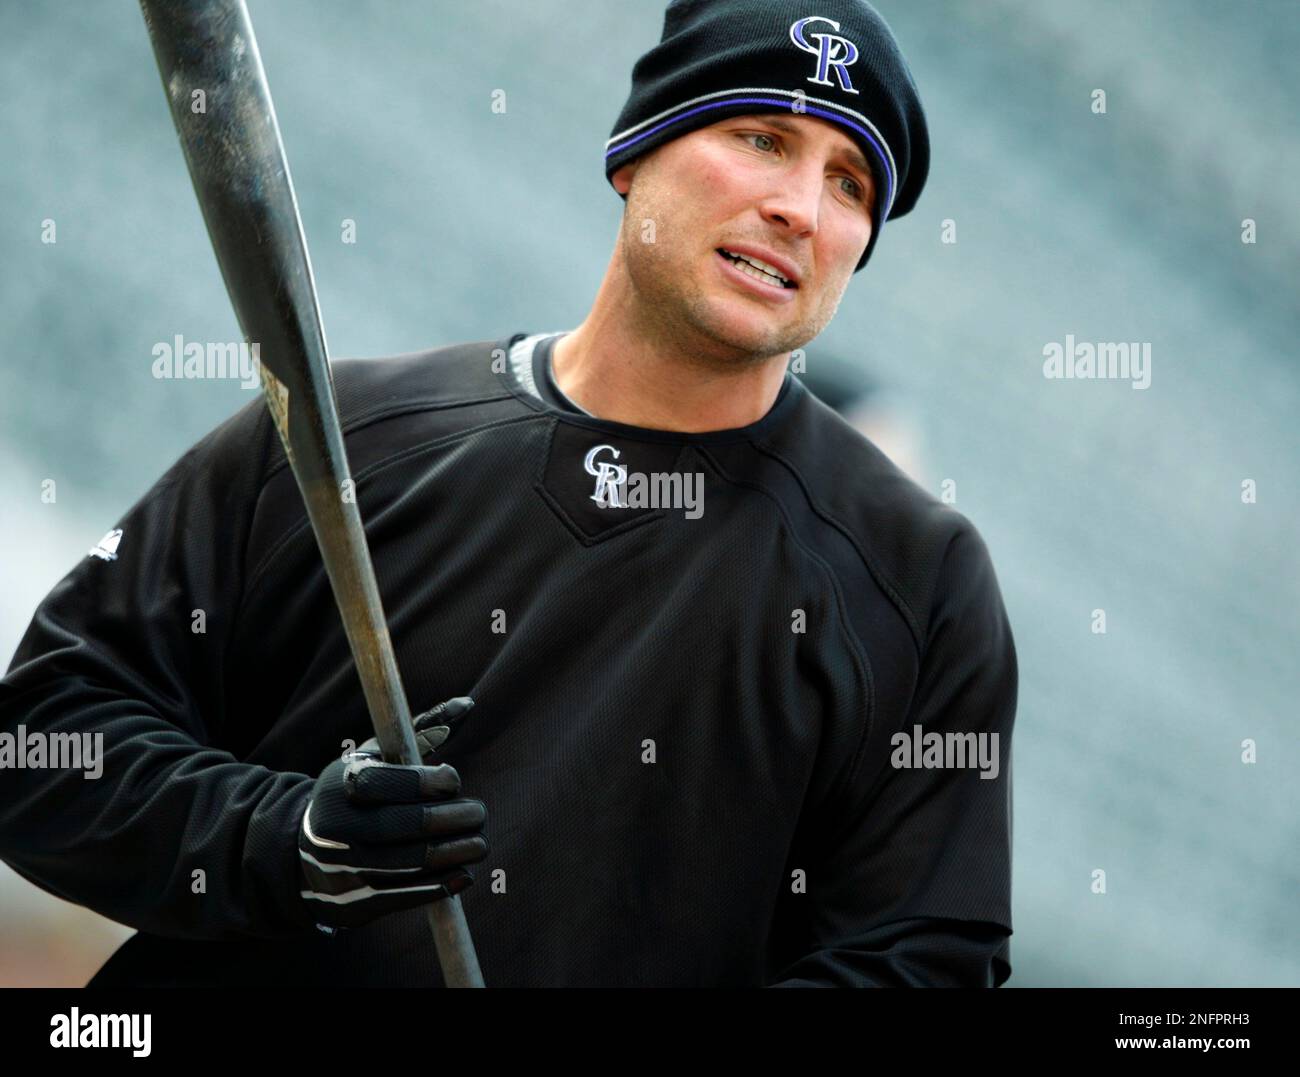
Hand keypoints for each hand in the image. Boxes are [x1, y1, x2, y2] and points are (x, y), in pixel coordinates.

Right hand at [297, 696, 487, 932]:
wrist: (304, 855)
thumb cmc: (358, 795)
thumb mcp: (375, 758)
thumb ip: (421, 729)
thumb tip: (468, 704)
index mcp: (340, 786)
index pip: (385, 782)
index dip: (427, 782)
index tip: (453, 780)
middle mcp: (337, 828)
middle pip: (403, 826)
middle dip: (451, 818)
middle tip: (479, 813)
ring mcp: (345, 869)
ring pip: (410, 863)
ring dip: (455, 852)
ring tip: (480, 843)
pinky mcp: (357, 903)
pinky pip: (406, 895)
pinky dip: (441, 884)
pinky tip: (464, 873)